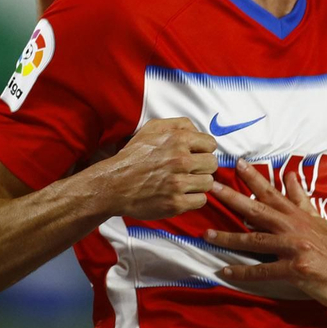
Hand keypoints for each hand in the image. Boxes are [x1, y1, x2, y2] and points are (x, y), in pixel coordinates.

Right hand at [94, 118, 217, 219]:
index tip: (194, 155)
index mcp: (178, 140)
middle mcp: (181, 160)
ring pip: (208, 183)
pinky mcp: (176, 203)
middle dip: (202, 167)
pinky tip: (180, 194)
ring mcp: (179, 183)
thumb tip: (198, 131)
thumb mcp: (152, 128)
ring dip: (198, 183)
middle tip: (188, 170)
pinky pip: (201, 200)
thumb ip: (179, 124)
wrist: (114, 184)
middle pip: (212, 164)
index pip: (211, 144)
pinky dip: (193, 199)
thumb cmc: (133, 156)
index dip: (203, 150)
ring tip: (183, 182)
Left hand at [205, 159, 326, 311]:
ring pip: (254, 241)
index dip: (254, 178)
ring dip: (228, 238)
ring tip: (206, 235)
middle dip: (233, 198)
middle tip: (212, 187)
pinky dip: (243, 272)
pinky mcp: (294, 269)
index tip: (238, 164)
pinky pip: (263, 270)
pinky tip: (225, 272)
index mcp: (298, 215)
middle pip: (258, 210)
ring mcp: (294, 247)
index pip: (273, 193)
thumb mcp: (320, 220)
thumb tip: (290, 174)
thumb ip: (301, 198)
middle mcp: (294, 227)